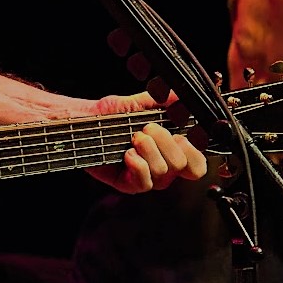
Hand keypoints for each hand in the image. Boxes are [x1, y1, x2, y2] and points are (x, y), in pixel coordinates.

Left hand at [81, 90, 207, 194]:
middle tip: (146, 130)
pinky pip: (144, 182)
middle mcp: (162, 167)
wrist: (85, 123)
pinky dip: (137, 164)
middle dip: (165, 142)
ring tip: (132, 139)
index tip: (179, 134)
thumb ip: (165, 100)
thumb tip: (183, 97)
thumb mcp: (140, 103)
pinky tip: (126, 153)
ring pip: (163, 172)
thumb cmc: (111, 114)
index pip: (197, 165)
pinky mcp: (129, 185)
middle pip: (182, 165)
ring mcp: (146, 177)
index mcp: (171, 151)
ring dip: (147, 150)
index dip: (193, 150)